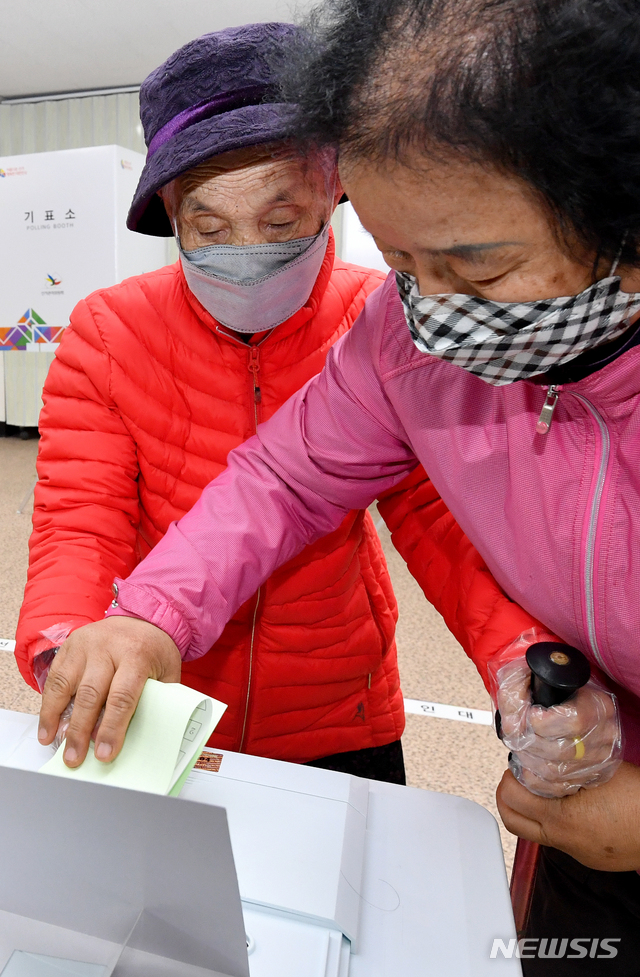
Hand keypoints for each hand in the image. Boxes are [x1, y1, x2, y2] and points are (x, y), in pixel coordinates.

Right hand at [38, 617, 180, 767]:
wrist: (144, 618)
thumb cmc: (154, 650)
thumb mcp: (166, 673)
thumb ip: (155, 701)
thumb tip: (141, 739)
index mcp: (136, 655)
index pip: (122, 697)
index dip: (112, 728)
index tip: (105, 753)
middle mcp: (108, 648)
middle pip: (90, 694)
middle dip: (80, 730)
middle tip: (75, 757)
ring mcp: (85, 645)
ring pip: (65, 685)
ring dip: (55, 717)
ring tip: (53, 742)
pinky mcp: (70, 646)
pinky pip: (54, 677)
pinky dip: (48, 703)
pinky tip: (48, 724)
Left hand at [494, 656, 620, 796]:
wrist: (562, 697)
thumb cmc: (547, 687)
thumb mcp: (530, 674)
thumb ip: (516, 689)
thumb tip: (513, 721)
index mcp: (597, 704)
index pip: (574, 721)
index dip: (542, 722)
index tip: (529, 716)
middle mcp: (604, 734)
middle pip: (562, 751)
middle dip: (529, 744)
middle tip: (516, 734)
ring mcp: (600, 758)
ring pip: (557, 772)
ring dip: (529, 761)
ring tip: (520, 746)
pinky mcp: (591, 776)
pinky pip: (559, 788)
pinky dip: (536, 778)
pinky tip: (529, 763)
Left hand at [497, 762, 639, 870]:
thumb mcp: (598, 772)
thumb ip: (568, 764)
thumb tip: (546, 755)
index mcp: (562, 820)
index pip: (512, 799)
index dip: (509, 777)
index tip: (516, 765)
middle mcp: (565, 842)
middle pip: (513, 822)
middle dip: (508, 797)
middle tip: (516, 777)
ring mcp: (577, 853)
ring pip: (536, 833)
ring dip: (531, 809)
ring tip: (543, 787)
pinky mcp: (590, 858)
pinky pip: (559, 840)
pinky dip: (555, 821)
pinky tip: (571, 804)